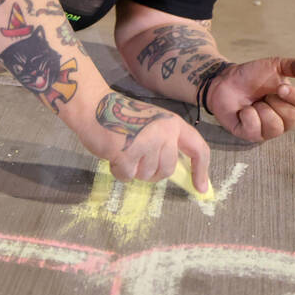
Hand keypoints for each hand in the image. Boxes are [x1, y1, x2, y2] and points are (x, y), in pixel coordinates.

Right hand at [80, 91, 210, 190]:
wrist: (93, 107)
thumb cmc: (120, 116)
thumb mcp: (151, 124)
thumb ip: (164, 143)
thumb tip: (172, 171)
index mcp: (173, 124)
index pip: (198, 149)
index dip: (201, 170)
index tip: (201, 188)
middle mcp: (164, 133)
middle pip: (167, 169)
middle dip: (152, 173)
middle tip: (137, 162)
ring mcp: (147, 143)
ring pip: (147, 175)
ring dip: (134, 170)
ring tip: (123, 153)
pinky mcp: (128, 154)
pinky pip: (128, 176)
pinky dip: (119, 171)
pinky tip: (113, 156)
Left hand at [206, 57, 294, 141]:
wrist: (225, 80)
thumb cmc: (252, 75)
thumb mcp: (275, 65)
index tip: (281, 87)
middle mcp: (285, 120)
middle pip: (294, 118)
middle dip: (276, 102)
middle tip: (264, 95)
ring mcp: (268, 130)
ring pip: (276, 127)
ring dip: (262, 109)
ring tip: (254, 103)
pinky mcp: (251, 136)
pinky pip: (255, 130)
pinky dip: (248, 115)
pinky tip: (243, 110)